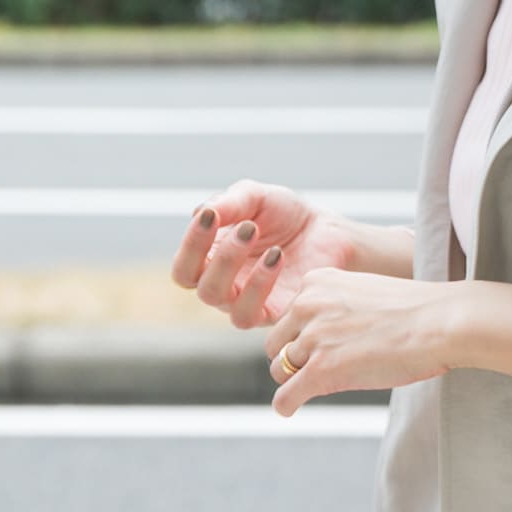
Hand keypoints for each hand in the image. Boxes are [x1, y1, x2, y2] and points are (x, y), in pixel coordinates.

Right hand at [170, 180, 354, 327]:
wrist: (327, 230)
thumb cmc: (284, 214)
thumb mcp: (255, 197)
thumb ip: (230, 202)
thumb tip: (203, 212)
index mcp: (209, 260)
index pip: (184, 266)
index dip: (190, 243)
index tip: (210, 215)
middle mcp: (223, 286)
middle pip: (199, 286)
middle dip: (221, 256)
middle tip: (250, 228)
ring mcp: (245, 302)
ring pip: (221, 301)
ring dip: (237, 271)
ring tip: (270, 246)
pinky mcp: (272, 314)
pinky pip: (250, 313)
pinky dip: (260, 285)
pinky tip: (278, 257)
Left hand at [263, 269, 459, 416]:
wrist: (442, 323)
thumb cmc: (419, 311)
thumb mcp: (367, 293)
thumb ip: (340, 307)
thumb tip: (330, 338)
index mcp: (317, 282)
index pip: (290, 315)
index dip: (304, 334)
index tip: (324, 346)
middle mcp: (307, 306)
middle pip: (277, 342)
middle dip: (294, 358)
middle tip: (319, 368)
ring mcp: (313, 338)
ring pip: (280, 369)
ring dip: (294, 381)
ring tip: (313, 388)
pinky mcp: (323, 370)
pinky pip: (286, 396)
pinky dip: (287, 405)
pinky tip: (293, 409)